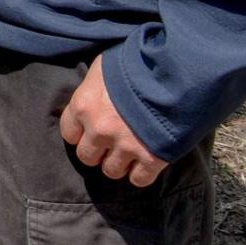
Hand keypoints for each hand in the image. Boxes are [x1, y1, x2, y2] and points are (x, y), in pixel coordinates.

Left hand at [60, 55, 167, 186]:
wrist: (176, 73)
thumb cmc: (137, 64)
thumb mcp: (105, 66)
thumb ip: (94, 85)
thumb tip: (92, 92)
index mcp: (84, 106)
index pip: (69, 134)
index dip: (80, 133)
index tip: (90, 131)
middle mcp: (99, 130)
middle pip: (87, 157)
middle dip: (98, 152)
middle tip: (110, 144)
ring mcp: (125, 146)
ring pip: (111, 171)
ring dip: (118, 164)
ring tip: (127, 153)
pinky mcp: (151, 158)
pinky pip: (139, 180)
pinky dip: (141, 174)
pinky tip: (144, 163)